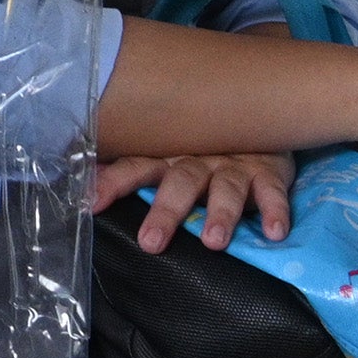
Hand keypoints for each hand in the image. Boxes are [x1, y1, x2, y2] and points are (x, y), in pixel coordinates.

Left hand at [90, 151, 293, 250]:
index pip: (136, 166)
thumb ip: (132, 174)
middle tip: (151, 242)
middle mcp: (199, 159)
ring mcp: (235, 165)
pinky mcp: (270, 171)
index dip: (113, 182)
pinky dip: (276, 210)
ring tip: (213, 241)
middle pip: (180, 181)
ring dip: (220, 213)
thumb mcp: (166, 158)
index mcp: (168, 157)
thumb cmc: (202, 148)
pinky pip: (274, 191)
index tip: (90, 203)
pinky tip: (275, 233)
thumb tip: (82, 188)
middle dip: (166, 211)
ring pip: (226, 187)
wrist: (257, 115)